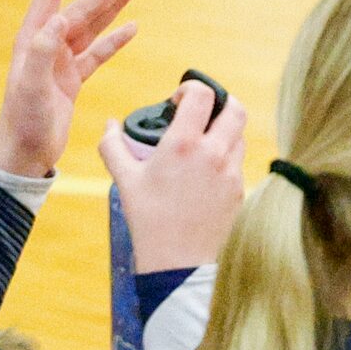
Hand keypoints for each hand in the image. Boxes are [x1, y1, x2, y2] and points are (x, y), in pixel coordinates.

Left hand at [0, 0, 137, 176]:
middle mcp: (46, 45)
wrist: (24, 155)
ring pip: (92, 26)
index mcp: (32, 40)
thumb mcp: (30, 88)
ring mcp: (60, 62)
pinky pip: (97, 53)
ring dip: (113, 6)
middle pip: (80, 8)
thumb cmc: (22, 122)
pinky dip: (114, 40)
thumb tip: (60, 18)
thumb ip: (42, 52)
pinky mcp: (72, 80)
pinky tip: (132, 27)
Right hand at [97, 82, 249, 271]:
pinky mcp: (239, 190)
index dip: (191, 88)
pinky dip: (226, 156)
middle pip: (234, 107)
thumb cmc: (148, 220)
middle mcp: (214, 153)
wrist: (176, 262)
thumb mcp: (125, 180)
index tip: (178, 101)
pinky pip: (238, 162)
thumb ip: (113, 146)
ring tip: (202, 143)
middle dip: (219, 101)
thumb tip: (111, 125)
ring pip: (238, 135)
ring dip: (223, 130)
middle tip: (201, 112)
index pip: (202, 94)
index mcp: (184, 144)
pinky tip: (206, 170)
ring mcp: (231, 172)